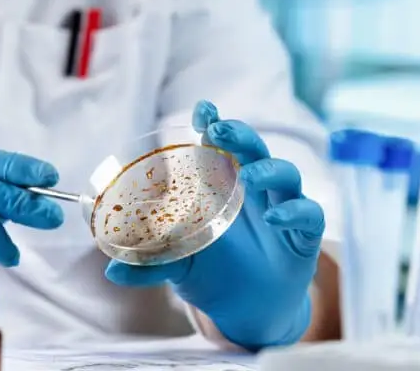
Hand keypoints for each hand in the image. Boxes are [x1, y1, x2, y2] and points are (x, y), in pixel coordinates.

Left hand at [105, 101, 323, 350]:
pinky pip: (308, 214)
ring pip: (285, 174)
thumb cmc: (213, 274)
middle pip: (254, 150)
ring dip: (267, 170)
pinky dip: (294, 211)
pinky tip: (274, 217)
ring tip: (248, 177)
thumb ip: (150, 265)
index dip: (213, 125)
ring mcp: (282, 208)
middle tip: (219, 131)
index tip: (202, 109)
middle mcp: (255, 191)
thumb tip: (110, 271)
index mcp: (224, 188)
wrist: (248, 310)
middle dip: (239, 135)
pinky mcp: (304, 235)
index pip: (220, 147)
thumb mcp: (179, 267)